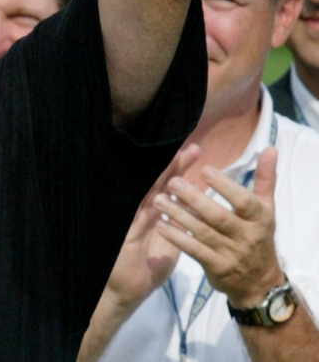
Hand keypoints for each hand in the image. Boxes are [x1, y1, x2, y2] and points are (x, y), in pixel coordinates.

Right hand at [104, 145, 199, 309]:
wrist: (124, 293)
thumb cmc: (144, 273)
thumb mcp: (167, 250)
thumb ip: (177, 232)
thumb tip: (191, 217)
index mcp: (155, 217)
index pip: (171, 189)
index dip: (183, 173)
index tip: (196, 155)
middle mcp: (143, 212)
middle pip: (161, 184)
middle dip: (176, 166)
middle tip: (192, 148)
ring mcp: (134, 218)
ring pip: (150, 191)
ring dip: (164, 175)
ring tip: (177, 157)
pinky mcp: (127, 229)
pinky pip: (140, 210)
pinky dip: (150, 197)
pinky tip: (158, 184)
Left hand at [154, 146, 283, 307]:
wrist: (260, 282)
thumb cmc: (258, 235)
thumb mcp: (266, 208)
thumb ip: (265, 178)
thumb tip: (270, 148)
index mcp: (259, 218)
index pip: (243, 202)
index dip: (225, 187)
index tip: (204, 170)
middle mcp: (246, 236)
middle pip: (218, 217)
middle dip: (195, 199)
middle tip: (172, 183)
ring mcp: (230, 253)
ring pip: (203, 232)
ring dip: (180, 216)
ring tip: (159, 200)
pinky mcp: (216, 267)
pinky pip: (195, 250)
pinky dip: (178, 238)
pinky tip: (161, 224)